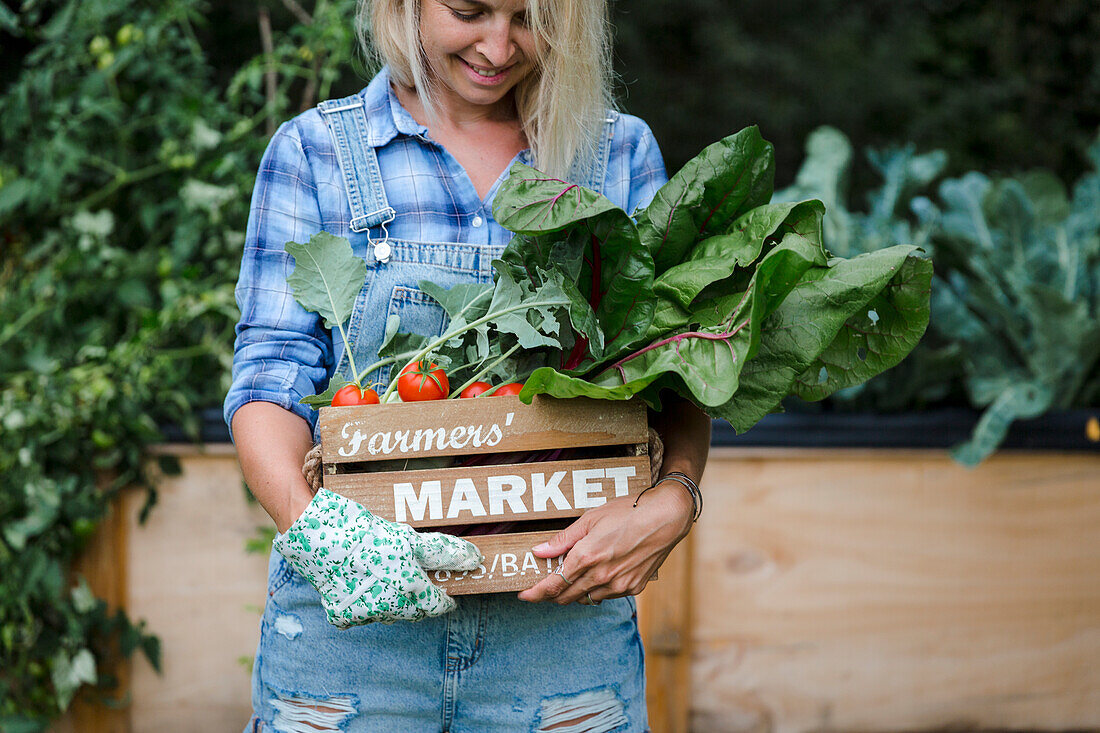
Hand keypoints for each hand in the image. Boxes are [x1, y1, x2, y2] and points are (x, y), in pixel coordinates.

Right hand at [274, 488, 482, 626]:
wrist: (317, 537)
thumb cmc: (366, 534)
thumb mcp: (409, 537)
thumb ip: (443, 553)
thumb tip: (475, 559)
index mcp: (410, 589)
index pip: (438, 605)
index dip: (445, 598)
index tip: (446, 592)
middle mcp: (389, 609)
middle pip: (415, 612)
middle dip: (420, 598)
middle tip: (416, 580)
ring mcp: (364, 615)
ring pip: (390, 614)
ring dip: (394, 601)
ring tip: (387, 576)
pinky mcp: (342, 616)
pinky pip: (363, 614)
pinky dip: (367, 602)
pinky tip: (363, 582)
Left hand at [516, 481, 693, 604]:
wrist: (666, 517)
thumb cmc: (628, 511)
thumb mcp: (591, 518)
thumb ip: (563, 539)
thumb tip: (539, 551)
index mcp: (587, 557)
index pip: (553, 585)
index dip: (535, 594)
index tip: (524, 596)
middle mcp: (601, 576)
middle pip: (566, 597)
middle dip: (551, 595)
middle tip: (544, 586)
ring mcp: (619, 585)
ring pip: (586, 598)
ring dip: (575, 592)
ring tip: (573, 576)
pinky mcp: (633, 587)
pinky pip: (607, 595)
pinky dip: (597, 589)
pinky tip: (599, 574)